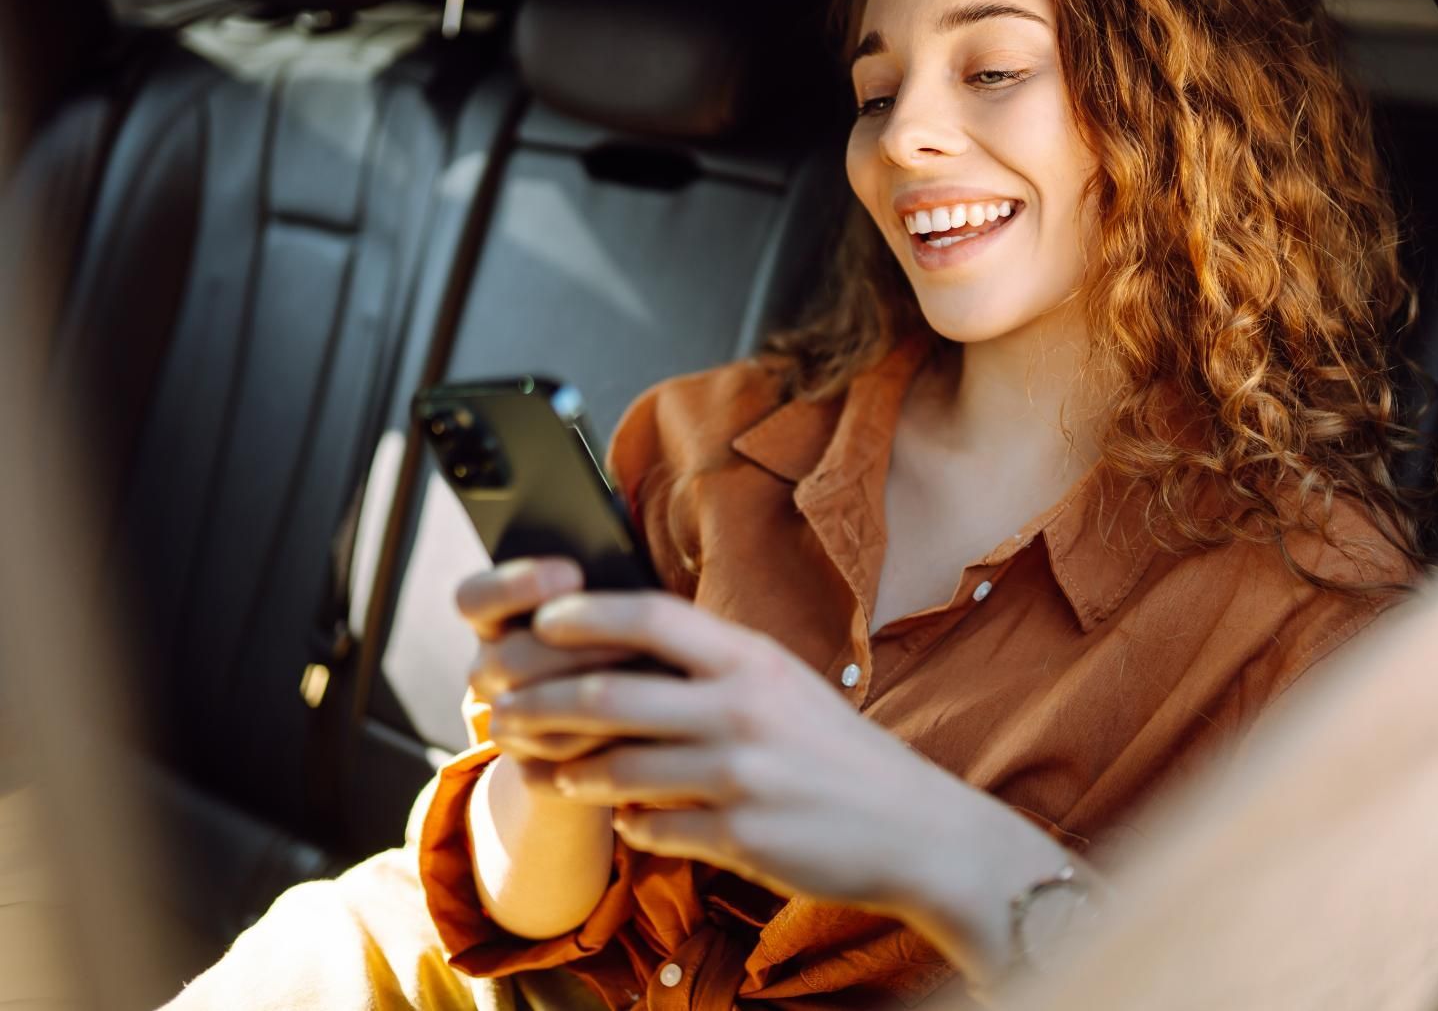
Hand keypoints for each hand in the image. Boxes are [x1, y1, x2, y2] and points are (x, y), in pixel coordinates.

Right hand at [455, 557, 654, 763]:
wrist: (620, 726)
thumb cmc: (620, 644)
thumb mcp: (607, 614)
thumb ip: (602, 595)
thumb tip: (626, 578)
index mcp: (497, 620)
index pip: (473, 598)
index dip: (514, 585)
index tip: (573, 573)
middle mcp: (490, 670)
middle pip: (508, 659)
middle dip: (578, 651)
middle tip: (636, 645)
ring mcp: (505, 722)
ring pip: (532, 715)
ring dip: (596, 700)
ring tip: (655, 685)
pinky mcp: (529, 769)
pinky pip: (555, 763)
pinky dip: (602, 746)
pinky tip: (644, 729)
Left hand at [487, 590, 1026, 919]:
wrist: (917, 829)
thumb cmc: (840, 754)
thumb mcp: (789, 687)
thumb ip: (719, 668)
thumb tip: (634, 649)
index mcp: (755, 660)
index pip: (652, 616)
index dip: (586, 615)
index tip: (540, 621)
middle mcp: (744, 709)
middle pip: (609, 696)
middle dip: (542, 705)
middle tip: (505, 711)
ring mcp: (740, 776)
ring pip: (616, 770)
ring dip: (569, 774)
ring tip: (546, 772)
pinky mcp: (740, 837)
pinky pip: (651, 830)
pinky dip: (628, 826)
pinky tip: (625, 821)